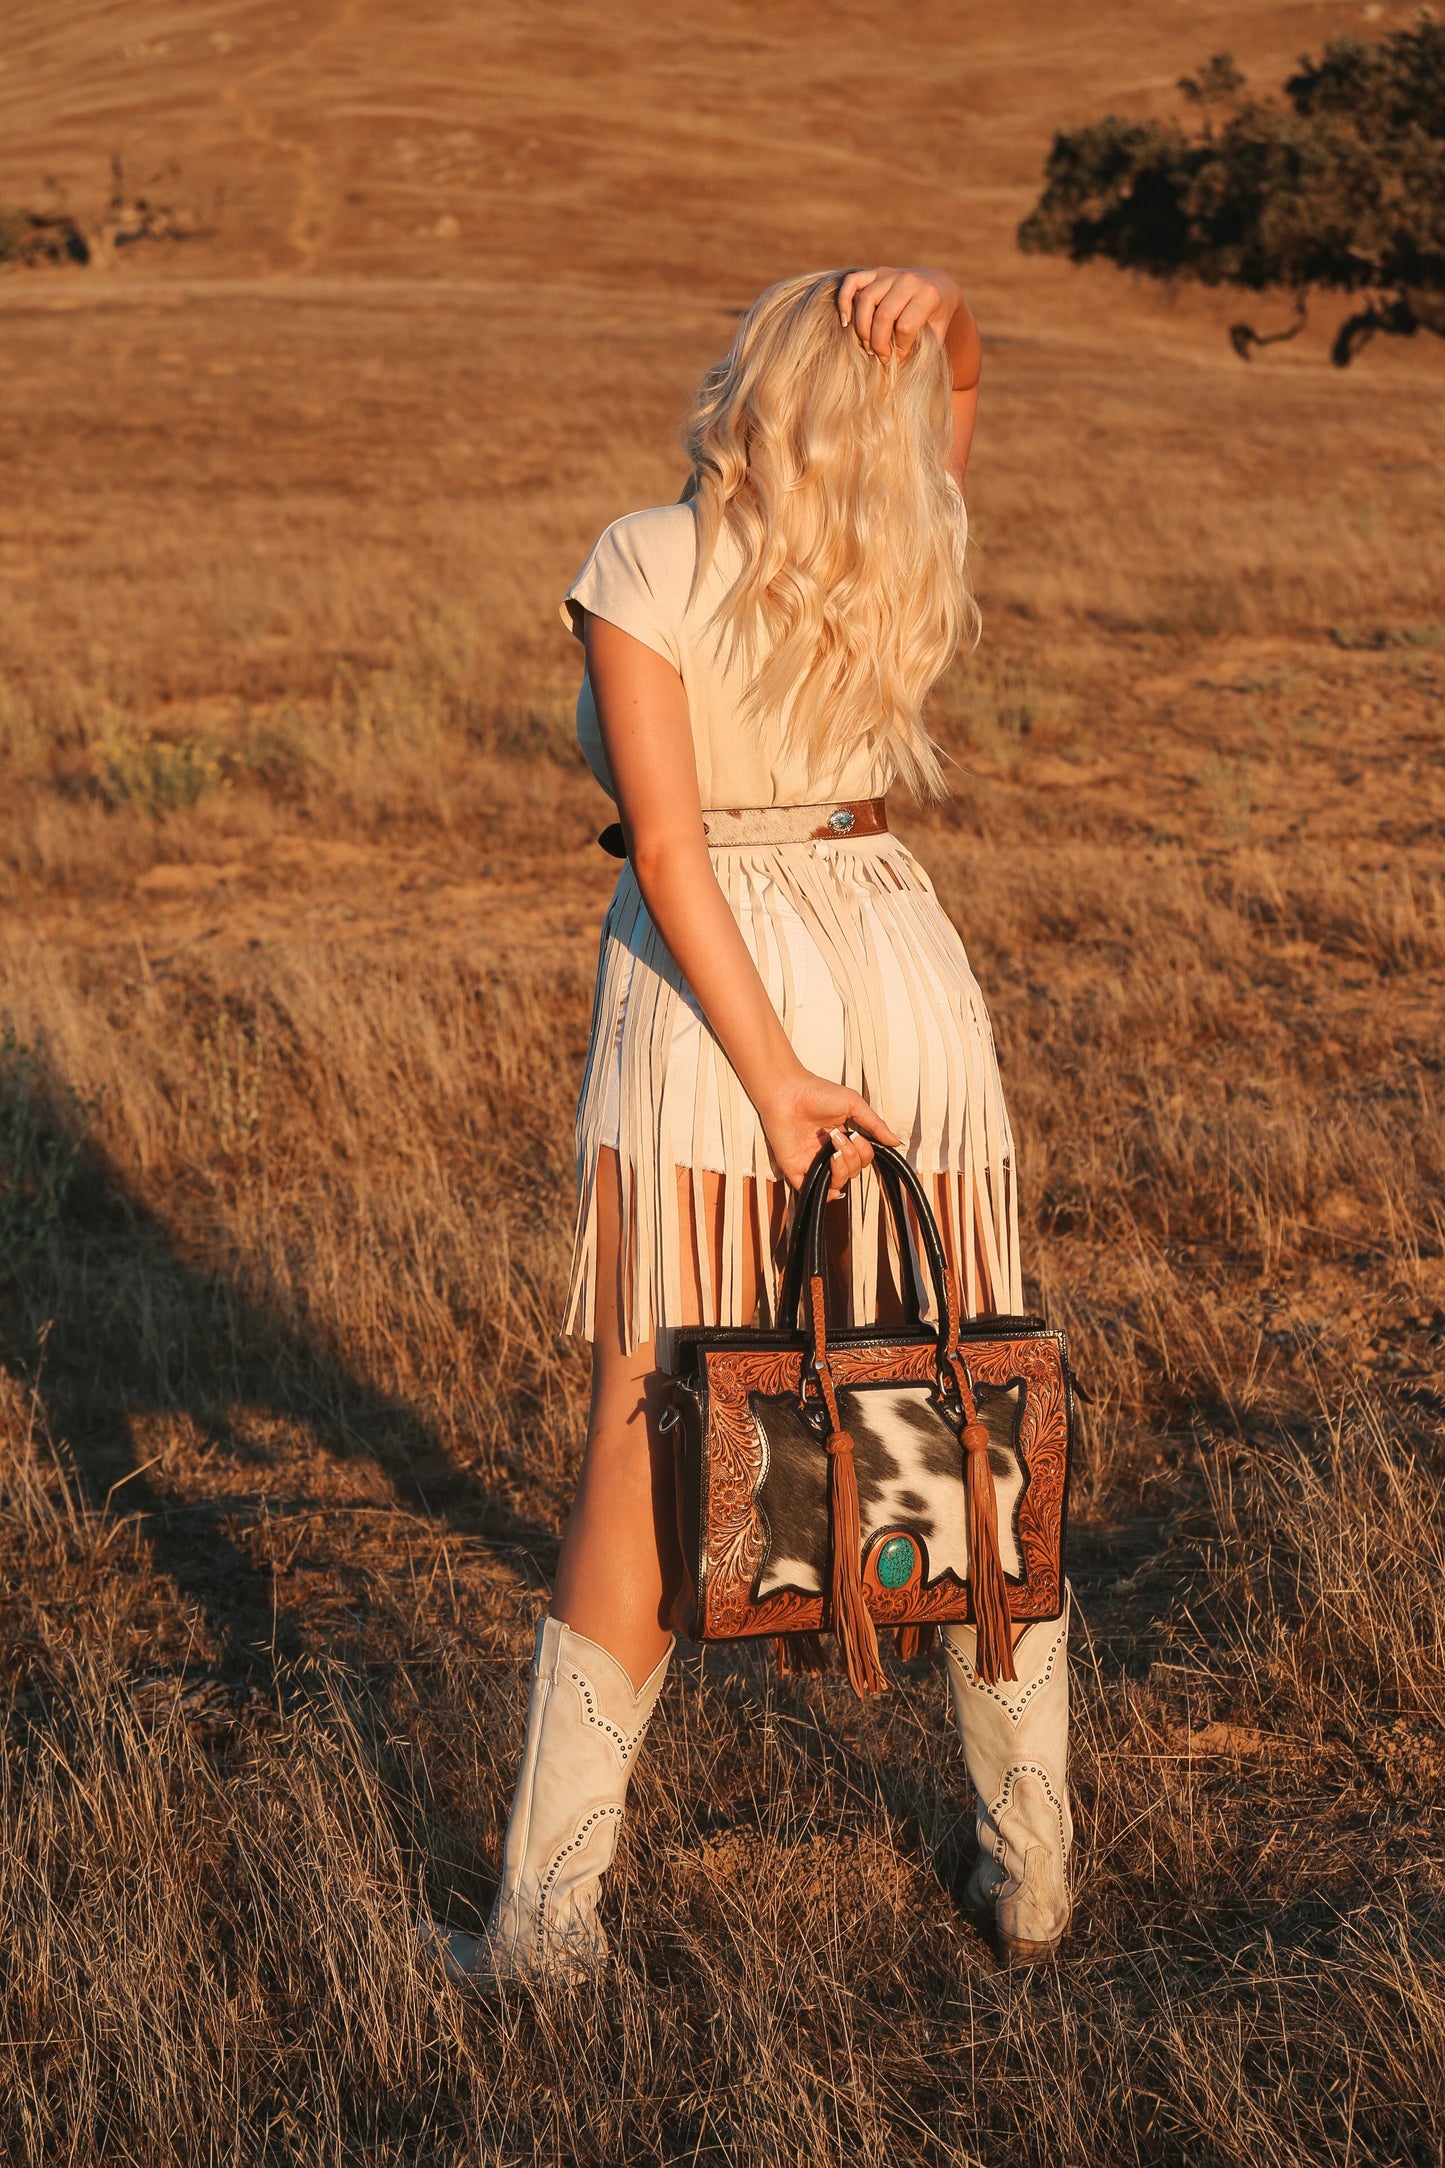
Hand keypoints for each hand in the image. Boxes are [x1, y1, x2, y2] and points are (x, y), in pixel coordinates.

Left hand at [754, 1071, 899, 1195]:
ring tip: (833, 1146)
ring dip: (842, 1168)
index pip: (863, 1158)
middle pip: (853, 1172)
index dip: (865, 1152)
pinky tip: (830, 1177)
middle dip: (853, 1157)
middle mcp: (829, 1153)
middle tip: (840, 1137)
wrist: (787, 1092)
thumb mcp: (854, 1104)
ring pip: (838, 1183)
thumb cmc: (816, 1093)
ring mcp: (813, 1163)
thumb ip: (875, 1125)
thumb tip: (896, 1142)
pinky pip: (814, 1191)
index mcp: (843, 1139)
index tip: (855, 1134)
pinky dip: (826, 1191)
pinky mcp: (796, 1169)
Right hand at [838, 264, 961, 361]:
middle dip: (879, 343)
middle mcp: (908, 280)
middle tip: (882, 357)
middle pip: (884, 315)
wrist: (937, 284)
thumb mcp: (938, 333)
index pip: (906, 326)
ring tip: (868, 346)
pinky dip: (844, 301)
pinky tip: (845, 322)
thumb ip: (926, 350)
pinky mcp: (875, 272)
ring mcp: (890, 274)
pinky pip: (852, 282)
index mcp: (928, 295)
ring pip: (865, 300)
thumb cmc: (936, 315)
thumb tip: (909, 375)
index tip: (901, 358)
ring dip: (862, 329)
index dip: (901, 348)